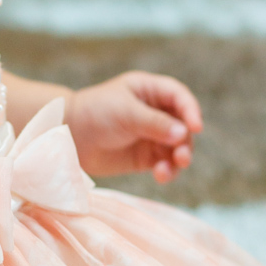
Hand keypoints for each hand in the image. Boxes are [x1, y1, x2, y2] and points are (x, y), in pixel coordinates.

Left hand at [64, 71, 202, 183]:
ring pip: (178, 147)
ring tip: (167, 169)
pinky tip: (161, 175)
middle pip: (183, 125)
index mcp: (149, 91)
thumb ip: (154, 123)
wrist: (68, 135)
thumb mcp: (125, 113)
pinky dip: (168, 170)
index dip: (191, 110)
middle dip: (185, 141)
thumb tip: (185, 133)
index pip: (179, 97)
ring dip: (179, 159)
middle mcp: (155, 112)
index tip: (196, 127)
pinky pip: (166, 163)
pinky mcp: (146, 157)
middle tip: (181, 156)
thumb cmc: (95, 113)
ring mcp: (152, 135)